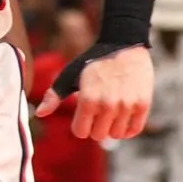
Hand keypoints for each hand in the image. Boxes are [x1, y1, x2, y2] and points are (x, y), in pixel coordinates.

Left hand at [37, 41, 152, 144]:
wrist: (124, 45)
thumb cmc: (93, 61)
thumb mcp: (70, 75)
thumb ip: (54, 96)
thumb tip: (39, 114)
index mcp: (87, 99)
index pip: (81, 132)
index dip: (80, 126)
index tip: (83, 116)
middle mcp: (108, 104)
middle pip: (98, 136)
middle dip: (95, 127)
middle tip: (97, 114)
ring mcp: (127, 105)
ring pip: (116, 135)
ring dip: (112, 128)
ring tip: (110, 113)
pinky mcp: (143, 104)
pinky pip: (134, 130)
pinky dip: (128, 129)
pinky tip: (123, 119)